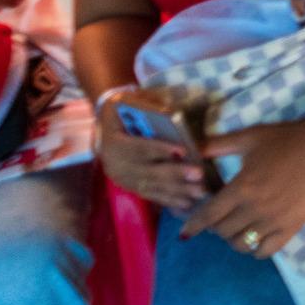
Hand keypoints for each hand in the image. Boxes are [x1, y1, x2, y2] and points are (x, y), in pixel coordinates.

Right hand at [95, 89, 210, 211]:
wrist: (105, 123)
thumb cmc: (123, 109)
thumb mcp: (131, 100)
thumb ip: (149, 107)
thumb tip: (172, 114)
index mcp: (113, 142)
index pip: (139, 147)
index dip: (160, 149)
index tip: (183, 151)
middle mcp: (114, 164)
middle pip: (147, 171)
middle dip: (175, 174)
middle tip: (199, 175)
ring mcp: (121, 178)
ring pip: (151, 186)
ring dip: (176, 191)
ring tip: (198, 192)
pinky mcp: (129, 186)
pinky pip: (149, 194)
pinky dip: (168, 199)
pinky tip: (186, 203)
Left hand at [180, 120, 304, 258]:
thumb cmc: (286, 140)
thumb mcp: (250, 137)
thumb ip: (219, 144)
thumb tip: (194, 149)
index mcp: (241, 188)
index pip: (209, 215)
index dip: (194, 225)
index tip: (185, 231)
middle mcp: (254, 209)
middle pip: (223, 232)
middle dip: (215, 228)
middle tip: (218, 219)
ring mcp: (273, 221)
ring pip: (242, 244)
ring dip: (233, 240)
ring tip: (236, 230)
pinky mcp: (291, 227)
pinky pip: (265, 251)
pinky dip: (255, 250)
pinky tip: (255, 239)